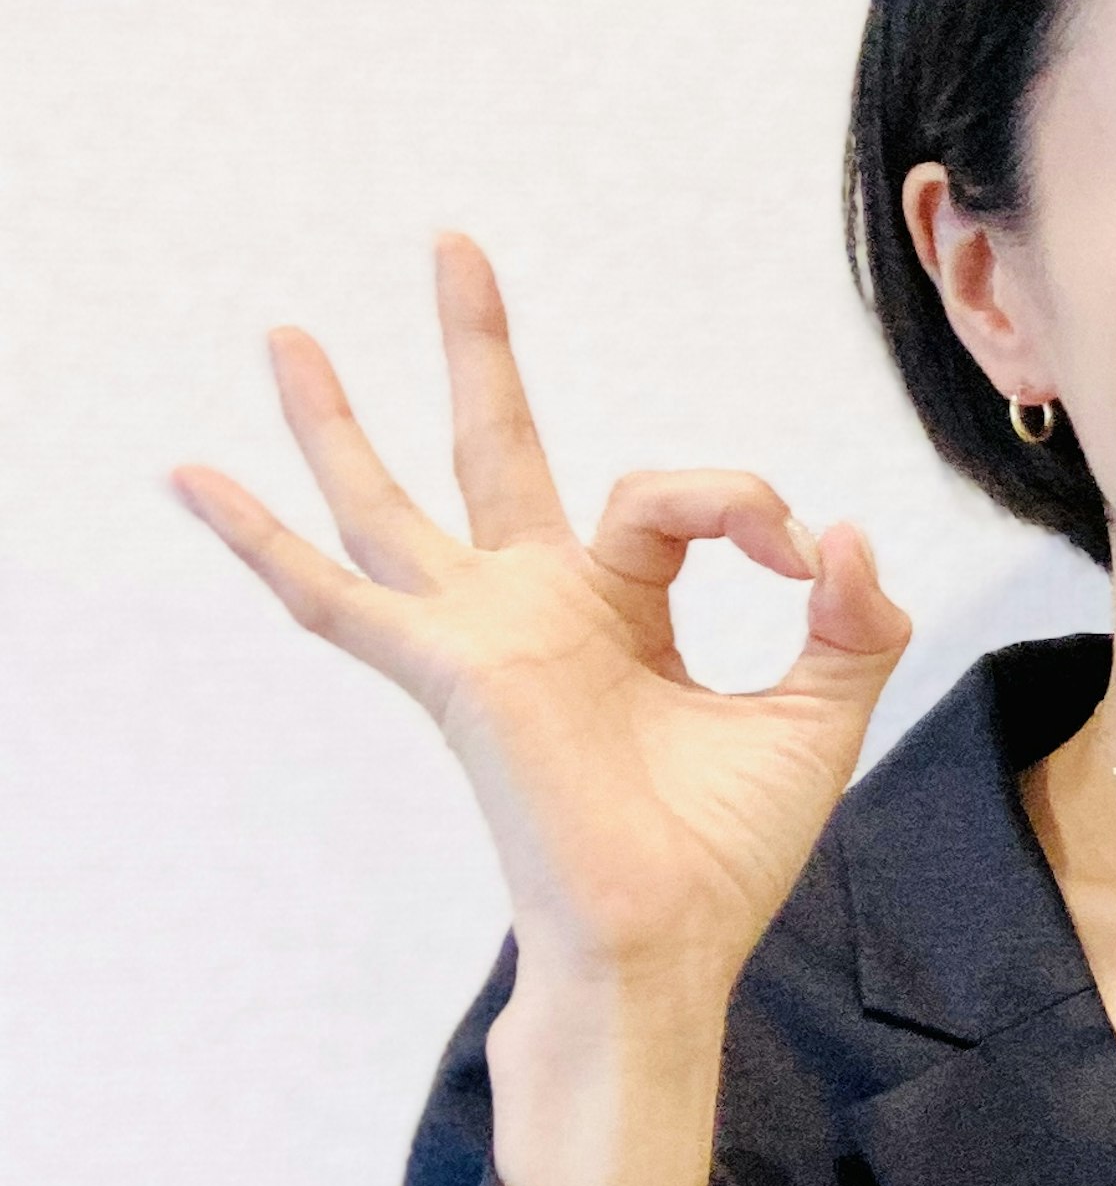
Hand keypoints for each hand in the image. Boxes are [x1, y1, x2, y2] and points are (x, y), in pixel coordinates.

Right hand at [166, 234, 915, 996]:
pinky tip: (192, 476)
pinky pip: (335, 598)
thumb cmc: (725, 850)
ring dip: (339, 418)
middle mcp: (538, 610)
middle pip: (497, 450)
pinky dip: (262, 540)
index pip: (673, 496)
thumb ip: (853, 621)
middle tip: (454, 241)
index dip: (751, 508)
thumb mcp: (817, 714)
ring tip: (286, 330)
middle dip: (478, 349)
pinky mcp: (452, 670)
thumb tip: (843, 532)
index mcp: (621, 610)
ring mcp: (483, 636)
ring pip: (395, 503)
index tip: (804, 560)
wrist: (673, 943)